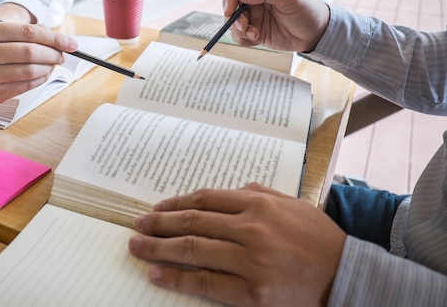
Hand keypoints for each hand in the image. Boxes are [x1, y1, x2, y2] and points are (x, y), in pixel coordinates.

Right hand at [0, 20, 76, 109]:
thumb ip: (19, 33)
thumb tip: (54, 37)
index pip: (27, 32)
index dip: (53, 37)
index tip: (69, 43)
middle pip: (30, 52)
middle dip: (53, 54)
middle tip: (62, 55)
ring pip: (29, 70)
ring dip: (48, 68)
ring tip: (52, 65)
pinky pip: (24, 86)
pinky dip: (39, 80)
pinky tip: (43, 75)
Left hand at [128, 183, 345, 306]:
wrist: (348, 277)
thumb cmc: (318, 239)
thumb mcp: (292, 204)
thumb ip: (257, 193)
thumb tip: (224, 192)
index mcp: (259, 203)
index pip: (205, 200)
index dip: (175, 204)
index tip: (157, 208)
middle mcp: (251, 228)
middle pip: (192, 223)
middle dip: (158, 223)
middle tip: (137, 225)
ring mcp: (251, 261)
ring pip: (193, 250)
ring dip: (158, 247)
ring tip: (136, 246)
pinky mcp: (253, 294)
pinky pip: (206, 284)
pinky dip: (178, 279)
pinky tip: (157, 274)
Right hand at [223, 0, 329, 52]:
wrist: (316, 34)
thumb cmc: (309, 10)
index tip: (231, 10)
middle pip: (231, 3)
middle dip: (233, 16)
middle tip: (243, 26)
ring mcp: (254, 14)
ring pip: (233, 20)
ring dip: (238, 29)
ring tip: (254, 35)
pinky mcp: (255, 29)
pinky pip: (239, 34)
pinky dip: (243, 38)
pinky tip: (256, 39)